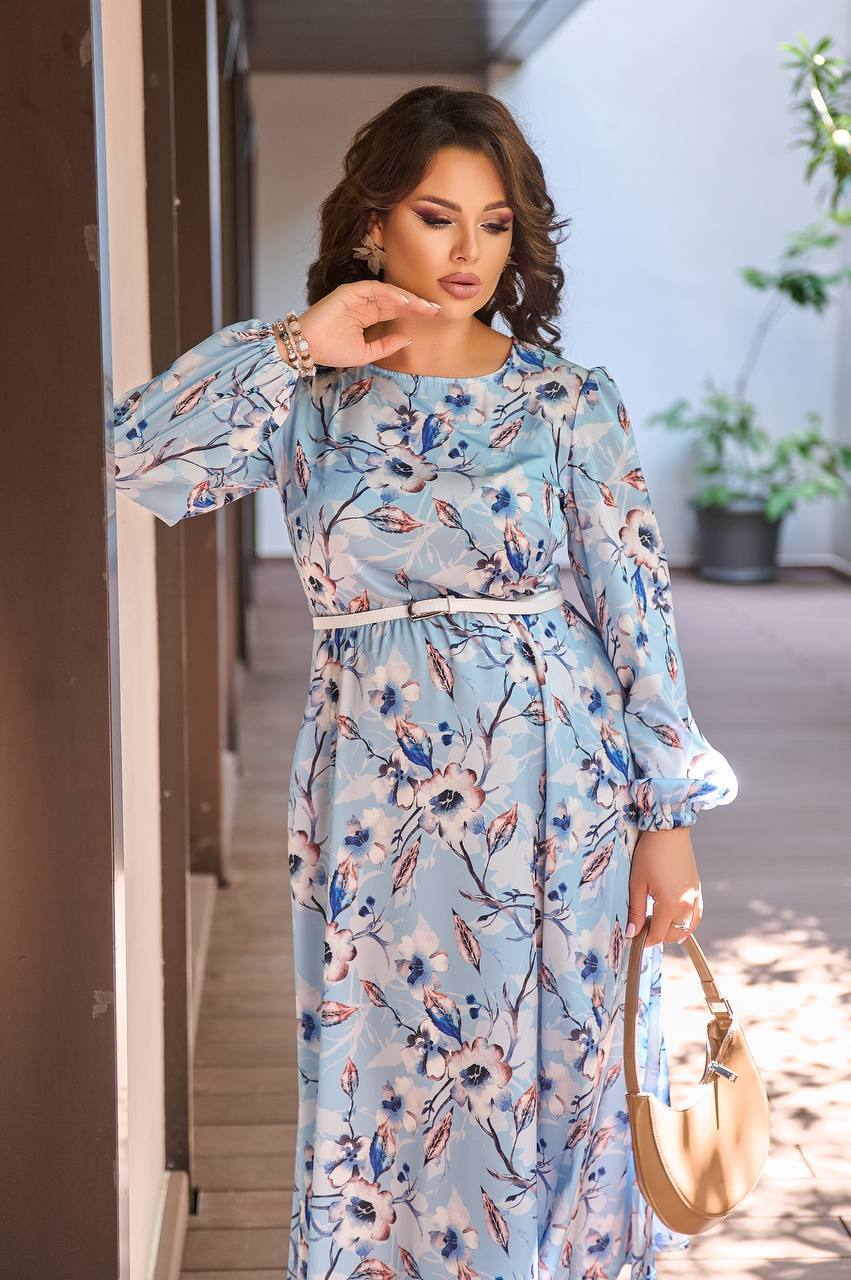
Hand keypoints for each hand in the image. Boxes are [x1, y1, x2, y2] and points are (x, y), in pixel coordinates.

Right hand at [275, 281, 441, 370]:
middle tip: (436, 309)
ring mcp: (358, 296)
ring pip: (388, 293)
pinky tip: (404, 302)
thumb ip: (386, 346)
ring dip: (407, 299)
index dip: (415, 312)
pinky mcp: (349, 292)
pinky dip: (390, 294)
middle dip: (417, 304)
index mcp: (369, 316)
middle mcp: (366, 304)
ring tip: (423, 307)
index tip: (434, 316)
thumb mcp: (366, 353)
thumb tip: (408, 339)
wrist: (308, 348)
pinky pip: (374, 290)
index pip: (397, 311)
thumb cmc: (332, 351)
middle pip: (397, 300)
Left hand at [625, 827, 702, 945]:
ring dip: (673, 931)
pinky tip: (677, 921)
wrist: (669, 831)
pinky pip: (696, 915)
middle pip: (673, 933)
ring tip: (657, 926)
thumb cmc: (649, 854)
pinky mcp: (697, 889)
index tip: (634, 937)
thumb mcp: (637, 883)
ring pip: (687, 927)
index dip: (645, 939)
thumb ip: (635, 911)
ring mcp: (695, 897)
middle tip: (642, 927)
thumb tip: (631, 933)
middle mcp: (687, 904)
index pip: (658, 934)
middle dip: (658, 935)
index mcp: (671, 904)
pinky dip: (687, 923)